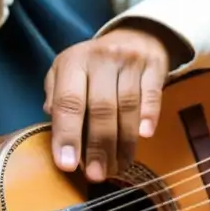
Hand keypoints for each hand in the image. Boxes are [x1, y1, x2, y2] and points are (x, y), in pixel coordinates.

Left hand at [44, 25, 172, 182]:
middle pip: (100, 109)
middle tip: (96, 175)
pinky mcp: (154, 65)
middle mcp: (100, 58)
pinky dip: (148, 118)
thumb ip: (57, 97)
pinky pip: (152, 95)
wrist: (135, 35)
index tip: (67, 165)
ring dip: (123, 143)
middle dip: (98, 147)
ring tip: (118, 167)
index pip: (68, 102)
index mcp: (73, 61)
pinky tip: (144, 138)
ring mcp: (130, 60)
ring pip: (127, 107)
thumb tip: (55, 128)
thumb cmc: (94, 65)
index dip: (67, 135)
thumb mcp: (67, 71)